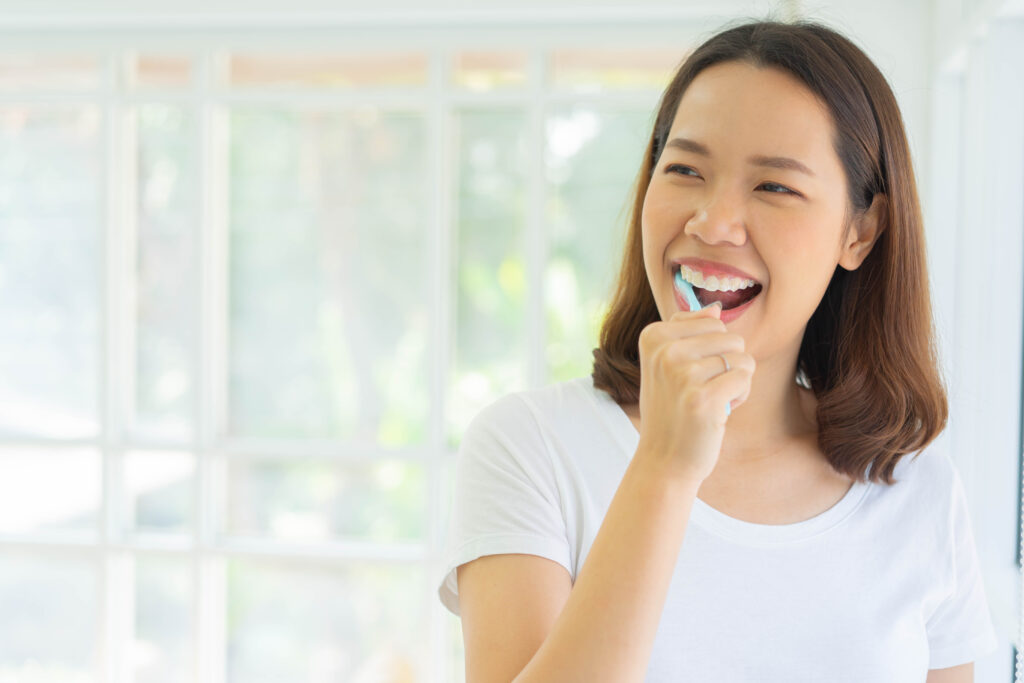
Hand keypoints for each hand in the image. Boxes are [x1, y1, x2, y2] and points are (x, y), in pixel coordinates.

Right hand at [633, 302, 755, 483]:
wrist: (664, 459)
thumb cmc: (672, 409)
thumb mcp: (668, 364)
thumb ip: (689, 331)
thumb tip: (717, 307)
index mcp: (653, 336)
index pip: (713, 322)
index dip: (713, 350)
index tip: (691, 374)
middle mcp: (664, 350)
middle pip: (731, 338)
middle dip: (728, 365)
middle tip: (704, 390)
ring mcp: (682, 374)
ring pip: (742, 358)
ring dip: (736, 382)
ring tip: (712, 401)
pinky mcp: (703, 397)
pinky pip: (745, 378)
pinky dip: (740, 396)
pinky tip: (720, 411)